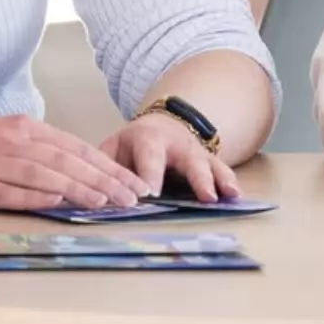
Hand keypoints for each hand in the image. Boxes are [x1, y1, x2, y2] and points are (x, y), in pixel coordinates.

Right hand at [0, 114, 149, 211]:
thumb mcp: (4, 137)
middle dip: (103, 179)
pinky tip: (55, 203)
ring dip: (76, 189)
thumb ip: (37, 150)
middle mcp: (12, 141)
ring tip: (104, 203)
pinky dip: (33, 197)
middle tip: (131, 197)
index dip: (107, 166)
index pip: (76, 147)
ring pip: (42, 175)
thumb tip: (76, 170)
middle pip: (66, 161)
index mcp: (24, 127)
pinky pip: (7, 192)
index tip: (133, 182)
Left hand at [99, 113, 240, 204]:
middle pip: (189, 160)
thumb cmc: (131, 146)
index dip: (150, 176)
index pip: (149, 158)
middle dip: (197, 179)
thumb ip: (102, 170)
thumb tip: (86, 196)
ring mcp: (196, 151)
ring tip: (230, 197)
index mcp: (148, 139)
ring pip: (211, 165)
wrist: (160, 125)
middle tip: (204, 198)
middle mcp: (177, 143)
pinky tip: (237, 197)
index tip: (150, 196)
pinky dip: (230, 183)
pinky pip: (222, 170)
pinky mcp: (209, 160)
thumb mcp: (112, 149)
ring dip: (220, 180)